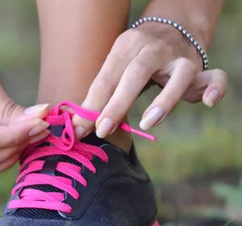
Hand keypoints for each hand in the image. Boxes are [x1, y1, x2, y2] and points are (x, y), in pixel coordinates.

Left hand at [74, 22, 227, 137]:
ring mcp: (180, 58)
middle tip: (102, 129)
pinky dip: (215, 88)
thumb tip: (76, 128)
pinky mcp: (200, 68)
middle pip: (136, 73)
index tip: (79, 129)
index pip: (106, 78)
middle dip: (117, 103)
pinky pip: (215, 76)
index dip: (92, 105)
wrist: (170, 30)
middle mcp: (153, 50)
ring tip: (148, 124)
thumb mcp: (115, 70)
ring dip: (164, 100)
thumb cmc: (134, 60)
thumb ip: (100, 96)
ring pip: (178, 75)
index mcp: (125, 47)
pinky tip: (207, 103)